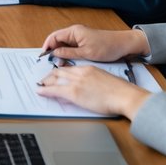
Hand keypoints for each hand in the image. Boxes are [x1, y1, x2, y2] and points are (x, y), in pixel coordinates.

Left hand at [35, 65, 150, 118]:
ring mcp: (77, 82)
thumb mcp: (105, 81)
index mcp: (89, 69)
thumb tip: (89, 88)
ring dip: (45, 82)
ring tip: (40, 85)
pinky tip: (40, 91)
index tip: (55, 74)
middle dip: (50, 76)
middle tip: (44, 80)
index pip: (69, 68)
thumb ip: (94, 82)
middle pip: (60, 71)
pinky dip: (45, 90)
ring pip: (55, 79)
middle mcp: (81, 73)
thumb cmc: (120, 92)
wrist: (125, 96)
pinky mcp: (74, 92)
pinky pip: (55, 90)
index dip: (60, 71)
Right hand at [39, 24, 148, 62]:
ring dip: (60, 54)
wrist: (124, 45)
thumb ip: (68, 53)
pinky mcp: (84, 42)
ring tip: (60, 64)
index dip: (47, 46)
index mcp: (74, 31)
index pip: (54, 36)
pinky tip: (68, 62)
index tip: (44, 56)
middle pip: (57, 41)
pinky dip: (68, 54)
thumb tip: (54, 54)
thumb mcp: (86, 53)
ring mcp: (79, 37)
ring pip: (64, 45)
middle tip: (53, 63)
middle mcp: (75, 32)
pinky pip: (71, 48)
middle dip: (53, 51)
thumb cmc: (107, 47)